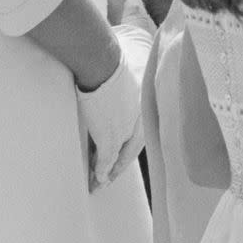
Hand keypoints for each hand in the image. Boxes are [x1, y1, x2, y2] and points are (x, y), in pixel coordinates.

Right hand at [76, 40, 142, 191]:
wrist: (102, 62)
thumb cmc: (112, 59)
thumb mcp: (129, 71)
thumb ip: (128, 82)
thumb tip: (122, 79)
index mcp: (147, 105)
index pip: (140, 133)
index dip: (130, 147)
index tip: (122, 156)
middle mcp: (140, 121)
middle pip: (131, 150)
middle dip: (120, 165)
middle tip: (110, 177)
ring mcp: (125, 130)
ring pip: (117, 157)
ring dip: (107, 172)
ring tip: (99, 183)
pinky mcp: (110, 136)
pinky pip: (105, 158)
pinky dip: (100, 171)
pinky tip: (96, 179)